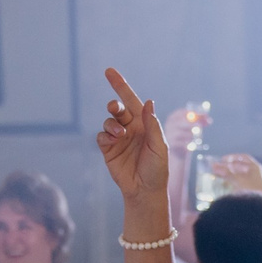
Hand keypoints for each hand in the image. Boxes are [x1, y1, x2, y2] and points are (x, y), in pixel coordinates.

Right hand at [97, 67, 172, 208]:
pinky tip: (112, 141)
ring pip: (108, 121)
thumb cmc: (157, 169)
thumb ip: (152, 125)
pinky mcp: (108, 149)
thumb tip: (149, 102)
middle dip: (115, 104)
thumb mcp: (159, 146)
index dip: (121, 85)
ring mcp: (118, 138)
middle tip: (116, 107)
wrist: (145, 191)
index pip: (132, 100)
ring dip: (111, 124)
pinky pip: (102, 136)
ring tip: (119, 134)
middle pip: (118, 108)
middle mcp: (131, 128)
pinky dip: (105, 135)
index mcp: (145, 123)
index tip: (109, 71)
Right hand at [206, 152, 261, 196]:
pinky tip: (230, 188)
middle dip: (230, 168)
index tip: (222, 160)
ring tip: (222, 178)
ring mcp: (259, 183)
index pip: (243, 157)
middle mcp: (259, 173)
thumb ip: (225, 172)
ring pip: (243, 177)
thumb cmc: (252, 191)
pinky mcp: (257, 192)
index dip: (232, 157)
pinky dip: (237, 184)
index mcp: (256, 167)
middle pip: (242, 167)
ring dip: (232, 176)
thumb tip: (213, 165)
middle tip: (219, 170)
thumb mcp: (238, 180)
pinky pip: (246, 185)